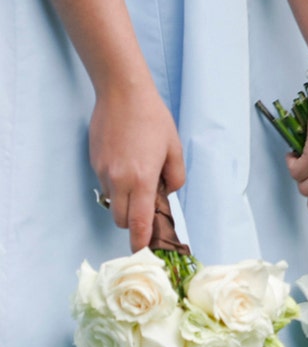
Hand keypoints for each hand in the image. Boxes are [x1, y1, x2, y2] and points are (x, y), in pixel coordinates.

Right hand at [89, 78, 184, 250]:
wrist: (121, 94)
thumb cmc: (153, 119)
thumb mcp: (174, 149)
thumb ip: (175, 177)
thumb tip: (166, 193)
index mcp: (141, 179)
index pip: (138, 222)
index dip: (140, 241)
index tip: (142, 252)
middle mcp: (119, 180)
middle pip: (122, 219)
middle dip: (134, 222)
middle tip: (149, 208)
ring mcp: (102, 171)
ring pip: (113, 202)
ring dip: (126, 201)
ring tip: (140, 178)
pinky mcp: (94, 162)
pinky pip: (106, 184)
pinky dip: (117, 184)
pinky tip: (128, 163)